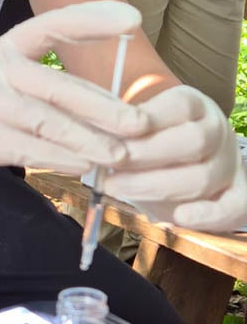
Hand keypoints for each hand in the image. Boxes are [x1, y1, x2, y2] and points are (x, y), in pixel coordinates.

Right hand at [0, 0, 149, 206]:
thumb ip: (38, 86)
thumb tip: (102, 104)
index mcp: (1, 49)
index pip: (50, 25)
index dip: (91, 20)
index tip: (132, 19)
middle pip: (57, 85)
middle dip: (104, 105)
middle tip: (141, 123)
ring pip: (45, 120)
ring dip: (88, 139)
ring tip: (120, 154)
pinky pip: (25, 148)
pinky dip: (58, 158)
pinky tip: (83, 166)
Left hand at [103, 85, 246, 230]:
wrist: (178, 160)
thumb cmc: (150, 140)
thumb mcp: (138, 125)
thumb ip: (123, 127)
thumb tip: (91, 134)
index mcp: (194, 105)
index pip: (179, 106)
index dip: (146, 121)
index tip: (112, 134)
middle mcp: (217, 130)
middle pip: (193, 141)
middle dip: (146, 156)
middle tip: (110, 166)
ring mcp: (230, 163)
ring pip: (203, 177)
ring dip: (157, 187)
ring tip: (118, 188)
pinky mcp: (237, 194)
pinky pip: (234, 207)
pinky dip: (208, 216)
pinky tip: (180, 218)